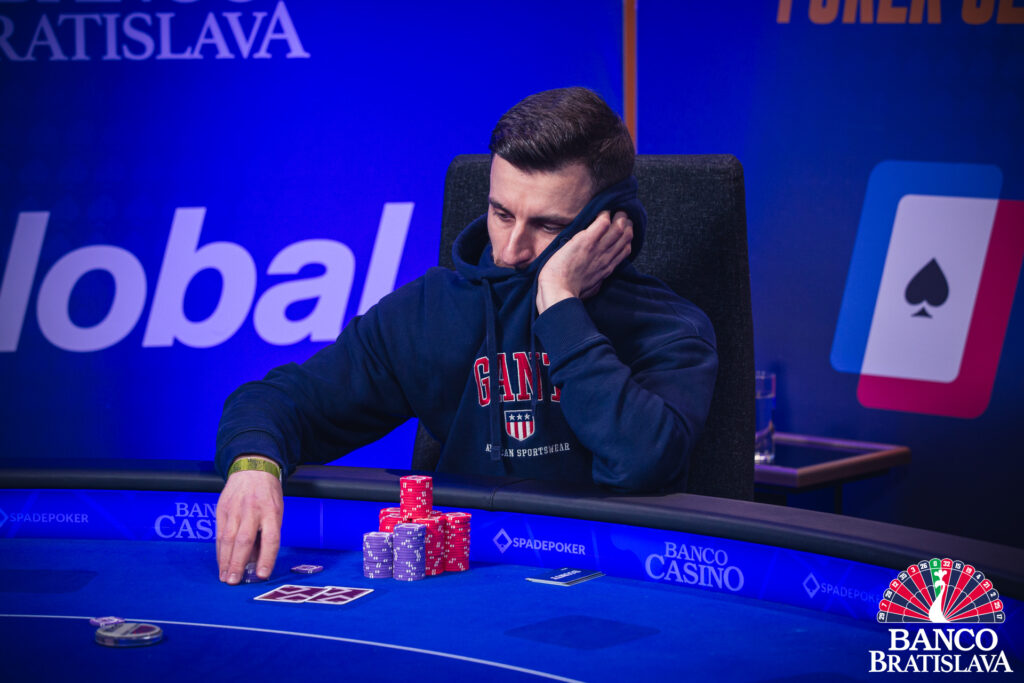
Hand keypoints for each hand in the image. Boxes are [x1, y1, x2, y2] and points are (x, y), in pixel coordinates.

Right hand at [216, 461, 282, 584]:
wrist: (252, 469)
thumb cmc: (268, 495)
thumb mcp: (276, 511)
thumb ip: (267, 535)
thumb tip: (255, 562)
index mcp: (272, 511)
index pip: (270, 538)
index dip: (266, 558)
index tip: (261, 575)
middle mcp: (253, 510)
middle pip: (244, 540)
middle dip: (238, 563)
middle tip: (234, 581)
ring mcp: (235, 509)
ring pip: (228, 539)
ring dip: (225, 561)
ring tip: (225, 578)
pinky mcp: (222, 509)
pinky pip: (220, 534)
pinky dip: (220, 551)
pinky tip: (221, 563)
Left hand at [536, 210, 632, 313]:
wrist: (558, 292)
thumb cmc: (569, 293)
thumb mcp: (589, 288)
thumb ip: (596, 280)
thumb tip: (598, 279)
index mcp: (606, 268)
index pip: (625, 249)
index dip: (627, 238)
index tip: (623, 230)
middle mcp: (606, 257)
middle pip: (626, 236)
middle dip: (626, 224)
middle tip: (622, 215)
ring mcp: (597, 249)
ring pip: (618, 228)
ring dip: (619, 216)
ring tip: (615, 210)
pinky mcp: (586, 241)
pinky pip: (602, 223)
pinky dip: (604, 215)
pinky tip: (602, 211)